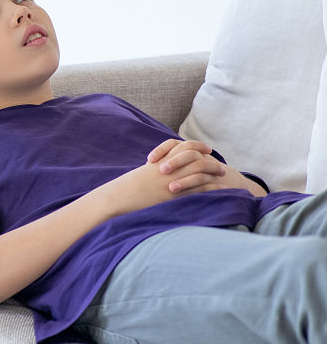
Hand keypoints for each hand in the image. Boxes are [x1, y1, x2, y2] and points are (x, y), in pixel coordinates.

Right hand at [96, 139, 229, 217]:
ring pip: (200, 171)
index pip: (183, 146)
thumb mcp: (142, 174)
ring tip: (223, 175)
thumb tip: (163, 171)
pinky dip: (212, 188)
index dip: (197, 146)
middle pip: (196, 157)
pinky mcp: (176, 193)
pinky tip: (220, 190)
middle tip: (219, 166)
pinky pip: (199, 188)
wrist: (121, 197)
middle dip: (209, 161)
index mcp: (161, 160)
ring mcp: (173, 179)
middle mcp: (169, 167)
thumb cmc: (127, 188)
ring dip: (214, 172)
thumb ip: (154, 170)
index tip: (206, 150)